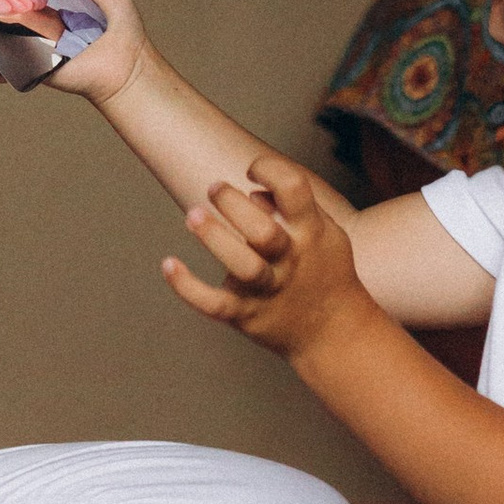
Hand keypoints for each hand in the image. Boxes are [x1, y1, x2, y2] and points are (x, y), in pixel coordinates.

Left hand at [163, 158, 376, 364]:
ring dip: (215, 239)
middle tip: (213, 188)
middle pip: (263, 232)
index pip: (294, 190)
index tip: (252, 171)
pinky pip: (215, 304)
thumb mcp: (325, 232)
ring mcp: (269, 289)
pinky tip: (168, 264)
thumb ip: (294, 207)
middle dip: (233, 205)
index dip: (269, 170)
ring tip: (192, 215)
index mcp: (311, 232)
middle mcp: (291, 260)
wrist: (336, 333)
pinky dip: (188, 287)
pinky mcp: (247, 314)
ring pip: (243, 267)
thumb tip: (253, 192)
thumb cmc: (324, 270)